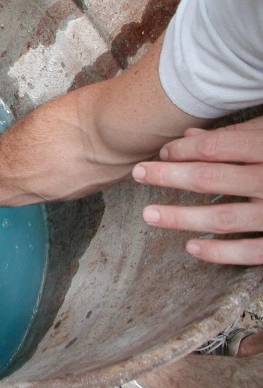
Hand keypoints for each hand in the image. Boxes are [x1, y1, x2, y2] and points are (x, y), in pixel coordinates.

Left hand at [132, 116, 262, 264]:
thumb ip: (238, 135)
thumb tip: (189, 138)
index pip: (218, 148)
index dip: (184, 149)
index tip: (160, 151)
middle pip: (211, 179)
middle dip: (168, 177)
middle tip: (137, 174)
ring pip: (223, 218)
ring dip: (181, 217)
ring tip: (149, 215)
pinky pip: (251, 252)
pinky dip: (220, 252)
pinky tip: (192, 248)